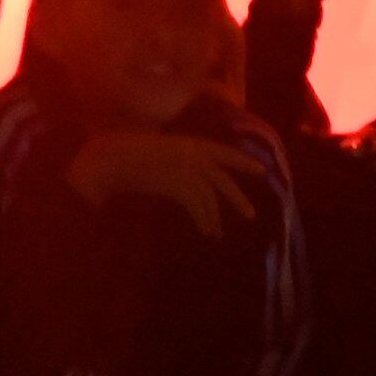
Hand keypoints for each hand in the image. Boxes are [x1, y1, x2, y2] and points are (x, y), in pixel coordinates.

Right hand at [68, 129, 261, 237]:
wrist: (114, 157)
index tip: (261, 171)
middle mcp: (192, 154)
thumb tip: (196, 174)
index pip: (224, 152)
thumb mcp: (164, 150)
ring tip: (216, 234)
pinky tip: (205, 231)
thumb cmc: (132, 152)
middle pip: (222, 179)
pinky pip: (197, 206)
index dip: (243, 162)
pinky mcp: (177, 185)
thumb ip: (182, 158)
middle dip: (237, 198)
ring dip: (214, 218)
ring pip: (210, 197)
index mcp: (190, 142)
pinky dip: (203, 220)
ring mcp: (186, 169)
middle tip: (250, 215)